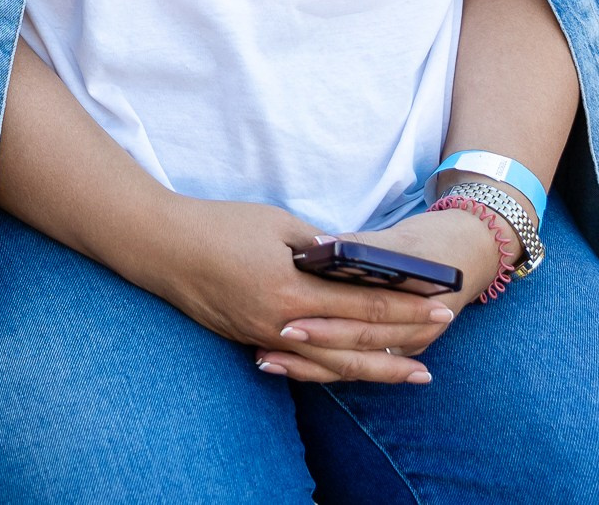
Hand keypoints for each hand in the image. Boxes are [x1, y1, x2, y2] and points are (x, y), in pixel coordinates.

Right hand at [135, 197, 456, 385]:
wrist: (158, 246)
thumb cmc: (217, 225)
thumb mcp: (276, 224)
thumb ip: (317, 248)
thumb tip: (350, 264)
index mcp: (291, 292)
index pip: (362, 307)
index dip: (405, 308)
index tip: (440, 305)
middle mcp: (281, 325)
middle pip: (354, 344)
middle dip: (401, 341)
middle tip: (440, 338)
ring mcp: (263, 338)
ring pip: (331, 364)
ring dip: (374, 370)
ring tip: (409, 374)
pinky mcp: (248, 339)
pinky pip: (301, 362)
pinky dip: (332, 367)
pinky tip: (351, 370)